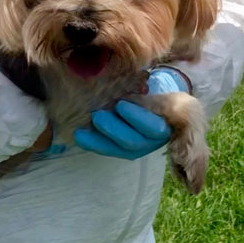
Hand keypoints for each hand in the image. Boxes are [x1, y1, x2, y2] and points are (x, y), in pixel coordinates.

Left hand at [71, 69, 186, 158]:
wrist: (163, 112)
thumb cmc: (163, 99)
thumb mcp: (164, 96)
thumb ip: (150, 98)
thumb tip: (129, 93)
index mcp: (164, 126)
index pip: (151, 125)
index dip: (136, 116)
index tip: (121, 104)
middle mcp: (150, 141)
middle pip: (132, 140)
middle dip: (112, 129)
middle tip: (96, 116)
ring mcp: (136, 148)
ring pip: (117, 148)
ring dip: (98, 139)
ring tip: (80, 132)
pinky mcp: (123, 149)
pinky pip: (107, 149)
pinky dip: (93, 143)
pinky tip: (78, 137)